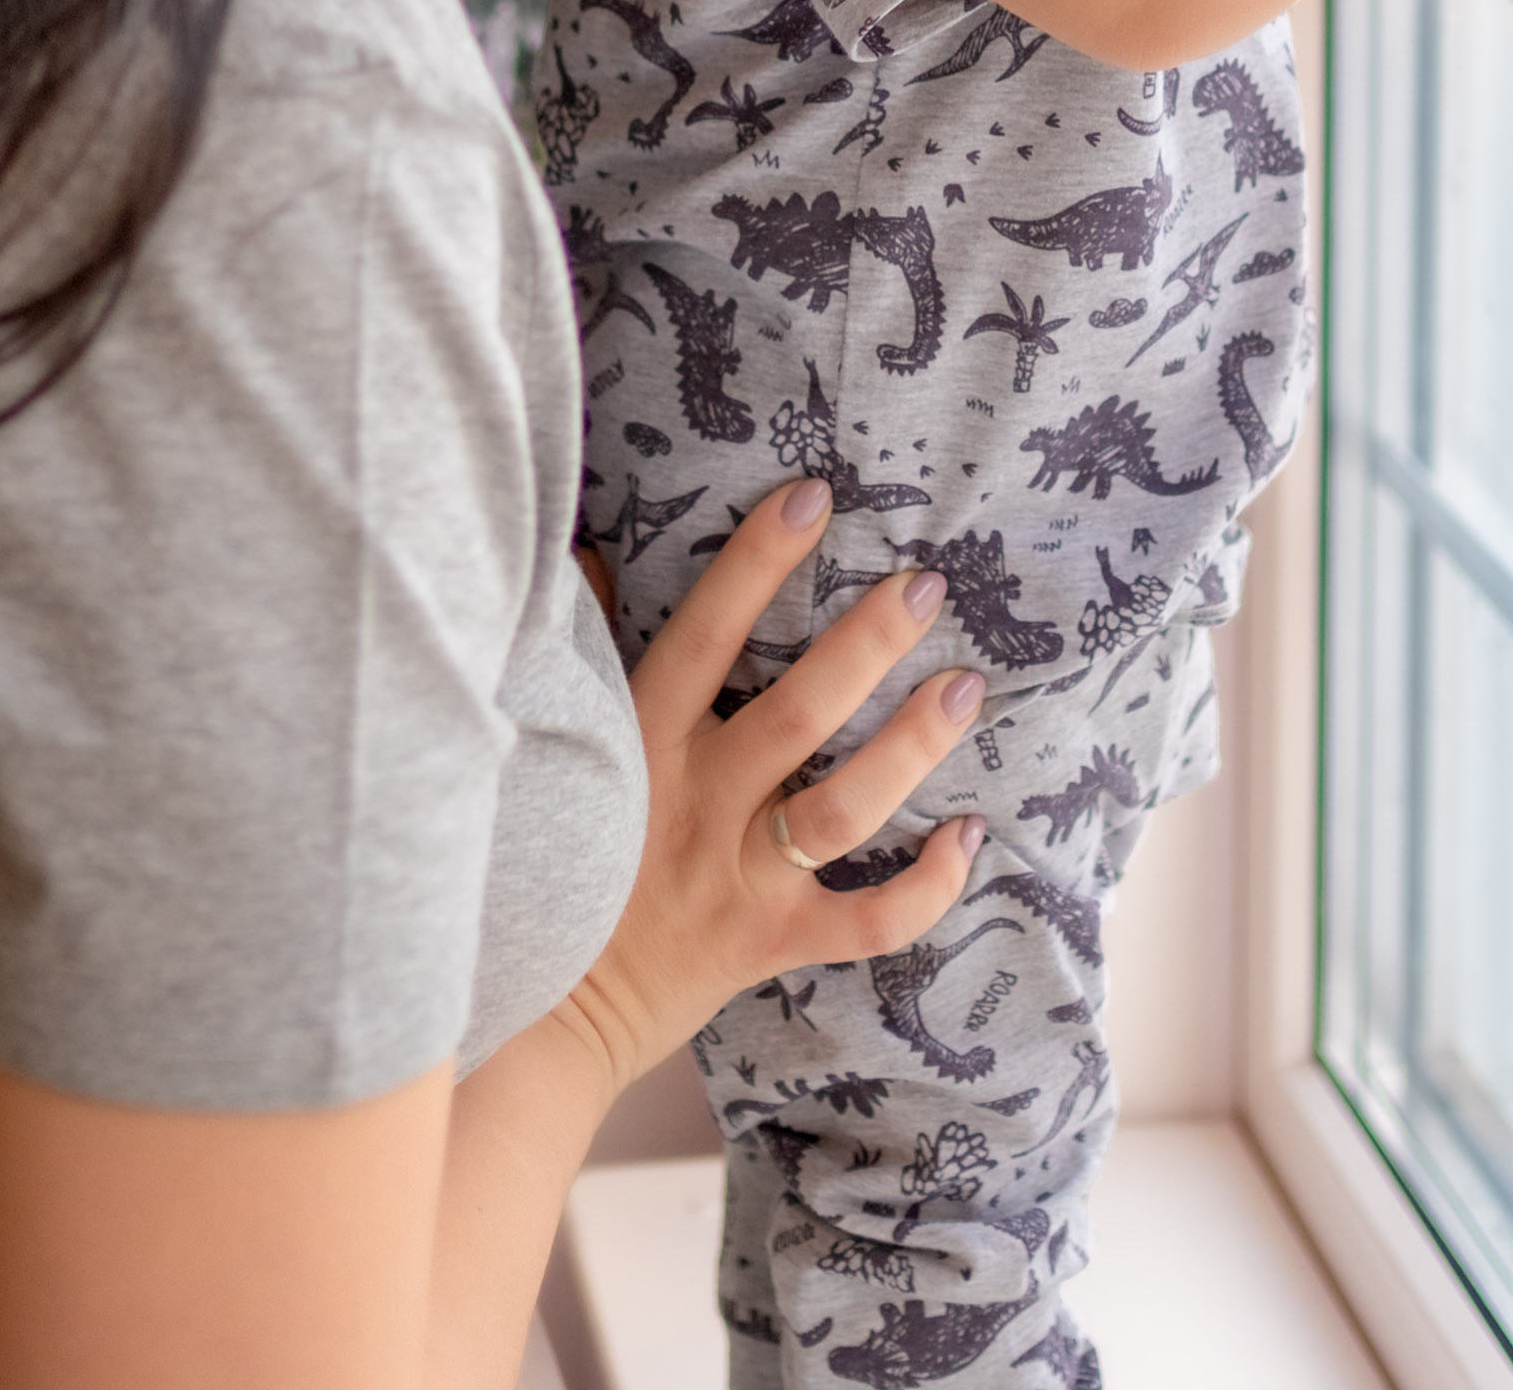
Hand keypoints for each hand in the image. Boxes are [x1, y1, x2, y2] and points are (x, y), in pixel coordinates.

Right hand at [552, 482, 983, 1095]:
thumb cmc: (555, 858)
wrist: (541, 1015)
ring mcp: (738, 879)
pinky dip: (924, 887)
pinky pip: (863, 922)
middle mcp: (696, 804)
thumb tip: (591, 551)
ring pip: (841, 809)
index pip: (704, 634)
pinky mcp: (770, 944)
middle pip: (796, 713)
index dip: (756, 562)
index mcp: (641, 743)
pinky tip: (971, 837)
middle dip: (867, 643)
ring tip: (966, 687)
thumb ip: (583, 652)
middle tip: (925, 584)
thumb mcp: (559, 747)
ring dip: (910, 747)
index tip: (813, 496)